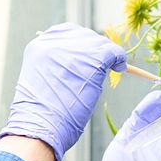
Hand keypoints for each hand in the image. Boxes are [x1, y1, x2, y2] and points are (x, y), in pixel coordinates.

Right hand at [0, 23, 126, 160]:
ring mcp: (74, 50)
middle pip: (84, 35)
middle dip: (95, 48)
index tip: (87, 54)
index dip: (80, 43)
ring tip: (113, 67)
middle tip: (104, 63)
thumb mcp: (41, 82)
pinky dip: (120, 59)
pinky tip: (120, 68)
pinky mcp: (92, 60)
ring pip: (100, 43)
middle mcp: (54, 43)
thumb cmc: (40, 117)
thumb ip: (55, 68)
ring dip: (107, 55)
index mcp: (39, 46)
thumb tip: (79, 65)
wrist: (40, 128)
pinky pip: (113, 52)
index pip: (65, 32)